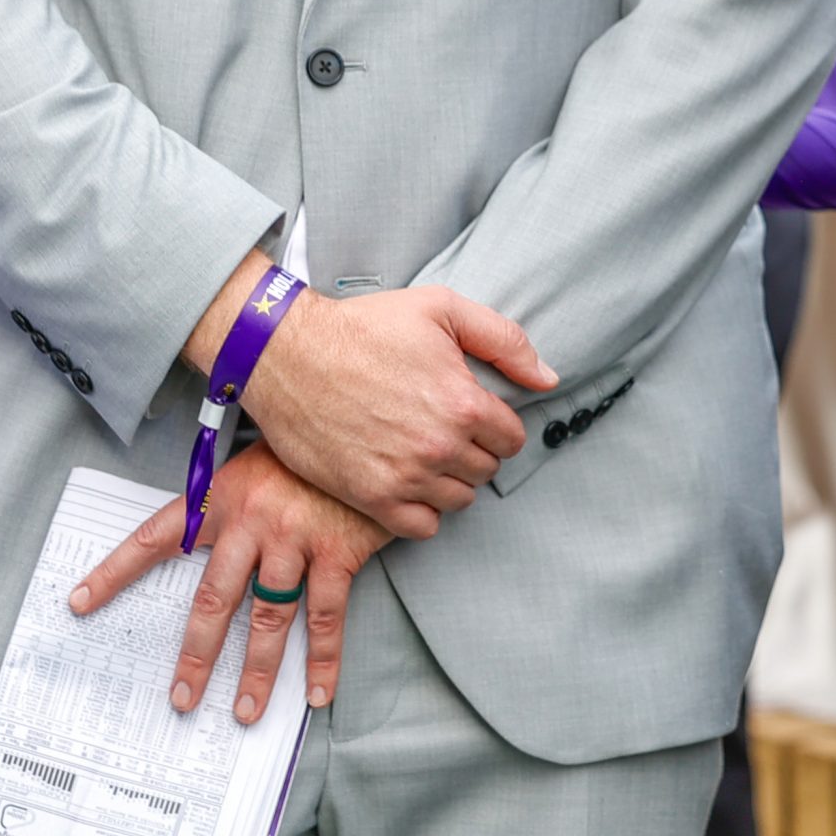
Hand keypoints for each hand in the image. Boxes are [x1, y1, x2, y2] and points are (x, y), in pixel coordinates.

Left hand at [70, 440, 390, 716]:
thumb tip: (211, 551)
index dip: (114, 572)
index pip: (155, 538)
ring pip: (267, 618)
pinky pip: (325, 617)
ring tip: (247, 711)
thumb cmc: (305, 452)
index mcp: (219, 497)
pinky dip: (322, 660)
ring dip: (258, 672)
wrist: (365, 427)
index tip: (80, 602)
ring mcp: (294, 538)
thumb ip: (229, 504)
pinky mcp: (336, 552)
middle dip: (196, 655)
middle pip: (213, 599)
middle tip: (182, 697)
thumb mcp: (255, 464)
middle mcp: (250, 520)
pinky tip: (318, 693)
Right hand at [189, 258, 554, 537]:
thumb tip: (548, 379)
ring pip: (458, 500)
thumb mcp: (440, 309)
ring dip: (448, 480)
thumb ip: (504, 341)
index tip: (470, 413)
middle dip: (471, 450)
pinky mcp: (371, 498)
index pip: (511, 438)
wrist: (287, 354)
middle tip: (441, 428)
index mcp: (463, 402)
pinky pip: (422, 527)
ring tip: (423, 453)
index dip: (494, 424)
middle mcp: (439, 446)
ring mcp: (405, 477)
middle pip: (485, 470)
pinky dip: (421, 510)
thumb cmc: (362, 327)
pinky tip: (406, 481)